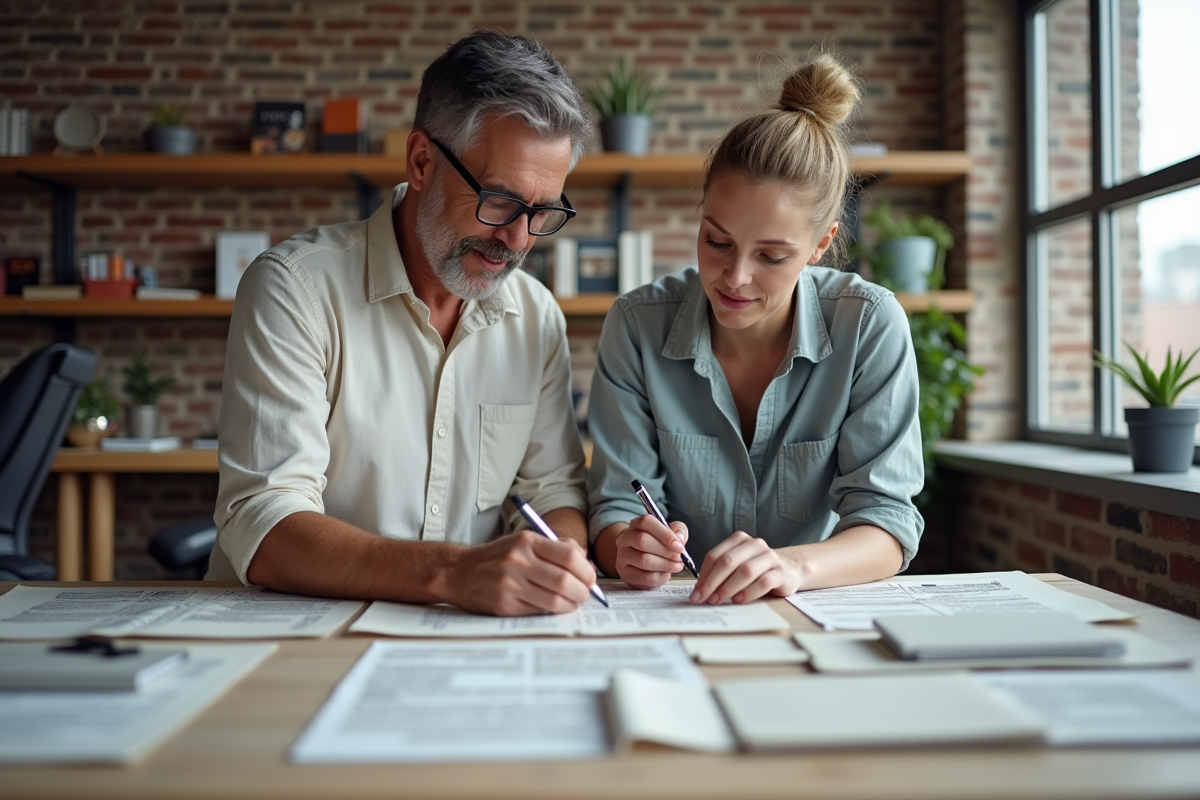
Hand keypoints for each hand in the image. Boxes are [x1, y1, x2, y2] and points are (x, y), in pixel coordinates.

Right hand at [444, 530, 596, 615]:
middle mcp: (517, 561)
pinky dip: (551, 611)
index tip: (590, 579)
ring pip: (554, 600)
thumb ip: (555, 549)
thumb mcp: (523, 542)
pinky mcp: (503, 605)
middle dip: (582, 592)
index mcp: (526, 541)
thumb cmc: (497, 557)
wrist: (457, 572)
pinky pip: (538, 611)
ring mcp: (509, 584)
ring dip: (570, 605)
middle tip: (584, 594)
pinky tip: (552, 607)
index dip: (587, 571)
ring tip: (571, 602)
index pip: (569, 557)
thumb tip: (587, 565)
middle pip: (565, 581)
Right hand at [613, 514, 688, 589]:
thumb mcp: (669, 532)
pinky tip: (666, 574)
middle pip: (642, 541)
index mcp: (636, 524)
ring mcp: (622, 556)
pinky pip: (644, 577)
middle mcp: (625, 538)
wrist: (639, 560)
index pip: (646, 522)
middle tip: (679, 558)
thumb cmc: (656, 544)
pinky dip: (660, 577)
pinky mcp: (625, 573)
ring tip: (675, 566)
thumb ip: (678, 531)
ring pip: (643, 560)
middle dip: (665, 551)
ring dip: (665, 565)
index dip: (665, 534)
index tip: (679, 547)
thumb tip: (679, 539)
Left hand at [689, 531, 799, 604]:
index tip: (695, 593)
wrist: (789, 570)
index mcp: (739, 540)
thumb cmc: (756, 570)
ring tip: (717, 600)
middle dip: (712, 582)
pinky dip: (748, 592)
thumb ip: (719, 573)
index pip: (715, 555)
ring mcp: (769, 557)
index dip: (703, 575)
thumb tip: (699, 591)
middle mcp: (754, 544)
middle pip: (728, 561)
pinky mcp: (781, 572)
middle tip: (702, 599)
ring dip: (728, 588)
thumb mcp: (737, 566)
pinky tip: (738, 600)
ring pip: (745, 571)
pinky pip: (763, 582)